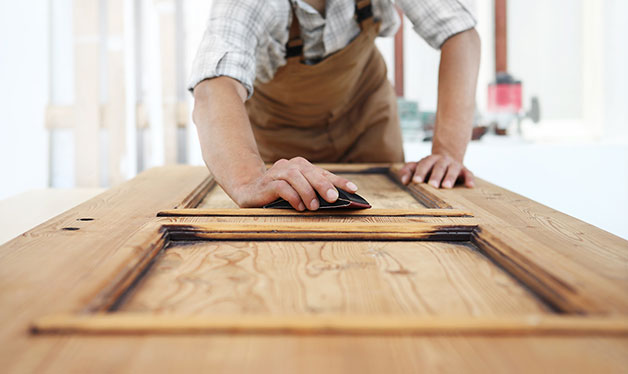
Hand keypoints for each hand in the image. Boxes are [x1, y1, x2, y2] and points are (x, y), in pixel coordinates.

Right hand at [231, 157, 358, 209]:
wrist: (249, 192)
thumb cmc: (279, 195)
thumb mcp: (299, 194)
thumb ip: (314, 194)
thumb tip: (337, 202)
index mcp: (301, 167)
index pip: (324, 172)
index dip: (339, 180)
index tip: (354, 190)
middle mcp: (290, 166)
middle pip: (310, 172)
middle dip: (324, 184)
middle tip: (333, 198)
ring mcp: (276, 173)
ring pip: (295, 176)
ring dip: (307, 191)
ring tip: (314, 207)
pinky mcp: (266, 183)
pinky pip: (281, 186)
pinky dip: (292, 196)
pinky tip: (298, 207)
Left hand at [399, 154, 473, 188]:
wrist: (447, 156)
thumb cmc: (428, 166)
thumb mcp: (417, 166)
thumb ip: (407, 171)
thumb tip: (403, 181)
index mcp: (430, 160)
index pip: (424, 165)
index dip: (420, 172)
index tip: (416, 181)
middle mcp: (442, 161)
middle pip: (439, 167)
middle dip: (435, 176)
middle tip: (432, 185)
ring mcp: (454, 165)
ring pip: (453, 170)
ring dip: (450, 177)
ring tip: (447, 187)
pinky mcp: (464, 170)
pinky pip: (468, 173)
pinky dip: (469, 179)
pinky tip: (470, 186)